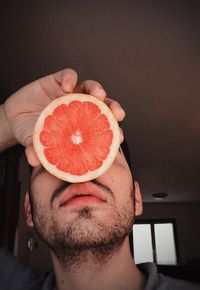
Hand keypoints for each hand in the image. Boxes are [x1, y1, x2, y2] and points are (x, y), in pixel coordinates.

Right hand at [2, 68, 124, 165]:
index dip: (113, 132)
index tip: (119, 138)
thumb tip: (34, 161)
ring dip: (96, 89)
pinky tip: (67, 86)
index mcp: (81, 125)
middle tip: (118, 114)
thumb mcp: (37, 143)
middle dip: (113, 107)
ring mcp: (70, 94)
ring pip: (90, 87)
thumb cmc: (33, 133)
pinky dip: (70, 78)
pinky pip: (68, 75)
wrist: (15, 118)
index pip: (103, 127)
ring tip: (97, 95)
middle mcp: (80, 108)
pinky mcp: (58, 81)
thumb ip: (38, 151)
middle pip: (104, 105)